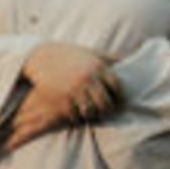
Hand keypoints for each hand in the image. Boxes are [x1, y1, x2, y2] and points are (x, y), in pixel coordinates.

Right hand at [5, 43, 120, 148]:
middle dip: (106, 109)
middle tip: (104, 111)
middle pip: (105, 103)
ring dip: (91, 115)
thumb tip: (129, 57)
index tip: (117, 100)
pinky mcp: (61, 98)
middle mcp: (88, 78)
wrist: (39, 56)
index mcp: (98, 66)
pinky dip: (76, 116)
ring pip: (90, 111)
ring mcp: (74, 89)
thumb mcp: (90, 52)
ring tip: (90, 113)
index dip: (119, 95)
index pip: (117, 86)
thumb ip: (109, 57)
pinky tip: (76, 112)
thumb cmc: (68, 54)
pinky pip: (74, 115)